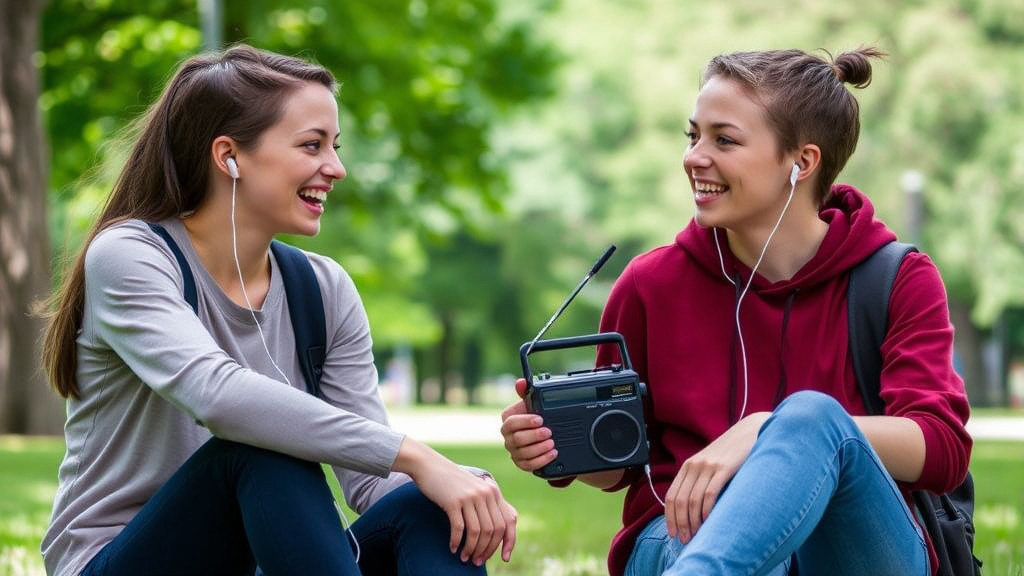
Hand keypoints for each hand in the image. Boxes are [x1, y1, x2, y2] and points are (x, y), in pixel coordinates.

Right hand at [395, 439, 517, 564]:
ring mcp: (469, 497)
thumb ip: (487, 503)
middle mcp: (485, 493)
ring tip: (465, 558)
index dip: (509, 542)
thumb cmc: (451, 482)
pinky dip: (457, 542)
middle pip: (493, 530)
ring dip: (472, 549)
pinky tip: (453, 549)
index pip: (508, 521)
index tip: (504, 558)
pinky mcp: (453, 501)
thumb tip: (496, 532)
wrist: (429, 465)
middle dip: (487, 550)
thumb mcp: (474, 489)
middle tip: (477, 561)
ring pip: (477, 532)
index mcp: (493, 491)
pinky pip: (459, 528)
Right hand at [500, 378, 556, 471]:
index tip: (540, 419)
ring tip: (552, 443)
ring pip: (523, 453)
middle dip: (535, 436)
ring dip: (539, 448)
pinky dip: (542, 460)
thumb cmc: (538, 417)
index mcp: (509, 421)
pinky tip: (552, 453)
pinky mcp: (522, 463)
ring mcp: (514, 452)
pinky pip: (528, 465)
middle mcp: (509, 437)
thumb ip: (526, 392)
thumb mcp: (533, 403)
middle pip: (517, 439)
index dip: (525, 421)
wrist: (547, 434)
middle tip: (549, 432)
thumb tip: (520, 382)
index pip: (510, 422)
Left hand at [663, 412, 768, 542]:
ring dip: (693, 522)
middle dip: (680, 524)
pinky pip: (710, 493)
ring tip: (697, 536)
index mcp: (688, 466)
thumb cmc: (731, 453)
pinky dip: (707, 511)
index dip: (670, 518)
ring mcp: (709, 467)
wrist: (750, 431)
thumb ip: (700, 481)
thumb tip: (692, 511)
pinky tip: (709, 522)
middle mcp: (694, 466)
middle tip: (686, 540)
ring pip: (693, 500)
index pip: (671, 496)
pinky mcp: (724, 468)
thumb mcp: (710, 464)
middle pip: (680, 501)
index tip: (672, 534)